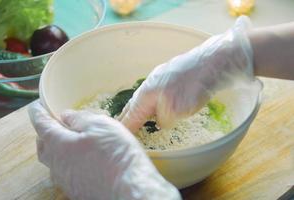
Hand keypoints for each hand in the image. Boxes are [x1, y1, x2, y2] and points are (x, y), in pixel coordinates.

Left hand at [28, 101, 180, 199]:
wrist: (129, 189)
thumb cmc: (115, 155)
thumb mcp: (100, 125)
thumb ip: (79, 118)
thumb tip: (66, 116)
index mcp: (58, 144)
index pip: (41, 124)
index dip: (38, 112)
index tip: (37, 105)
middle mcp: (57, 164)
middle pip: (42, 145)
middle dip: (44, 132)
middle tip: (54, 123)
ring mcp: (66, 180)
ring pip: (53, 161)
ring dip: (56, 149)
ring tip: (69, 141)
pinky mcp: (76, 190)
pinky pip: (65, 173)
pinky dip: (67, 162)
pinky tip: (81, 159)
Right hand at [119, 16, 253, 132]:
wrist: (214, 60)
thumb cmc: (194, 86)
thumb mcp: (176, 111)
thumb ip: (164, 120)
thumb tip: (162, 121)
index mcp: (147, 93)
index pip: (132, 115)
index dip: (125, 127)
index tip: (119, 136)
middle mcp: (150, 84)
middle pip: (134, 104)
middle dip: (127, 116)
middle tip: (120, 126)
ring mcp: (161, 78)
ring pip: (145, 97)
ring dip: (138, 108)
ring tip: (135, 116)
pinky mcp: (173, 76)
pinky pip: (155, 93)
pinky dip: (151, 102)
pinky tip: (156, 103)